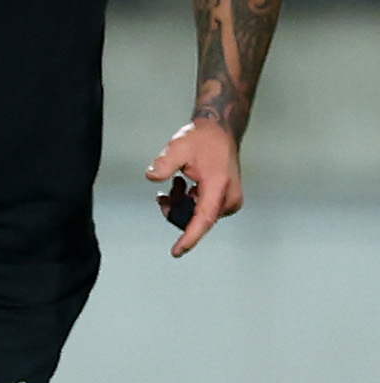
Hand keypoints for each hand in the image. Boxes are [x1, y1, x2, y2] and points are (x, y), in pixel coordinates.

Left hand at [147, 119, 242, 257]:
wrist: (220, 132)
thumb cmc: (203, 140)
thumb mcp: (178, 147)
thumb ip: (164, 163)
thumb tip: (152, 176)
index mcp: (219, 186)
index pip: (203, 219)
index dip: (190, 237)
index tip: (177, 251)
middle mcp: (228, 197)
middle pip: (197, 219)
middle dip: (177, 211)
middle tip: (164, 197)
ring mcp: (229, 199)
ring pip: (199, 215)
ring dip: (182, 205)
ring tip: (175, 186)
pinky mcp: (226, 199)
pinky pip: (204, 210)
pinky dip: (189, 203)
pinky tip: (181, 188)